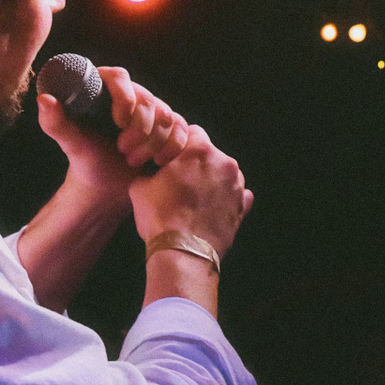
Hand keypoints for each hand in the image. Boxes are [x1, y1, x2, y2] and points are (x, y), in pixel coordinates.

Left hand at [35, 67, 190, 198]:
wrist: (106, 186)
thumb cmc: (86, 161)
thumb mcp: (71, 144)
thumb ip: (55, 123)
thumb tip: (44, 100)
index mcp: (105, 90)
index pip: (119, 77)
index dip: (123, 97)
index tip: (118, 121)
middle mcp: (132, 95)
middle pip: (148, 99)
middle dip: (139, 129)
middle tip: (123, 150)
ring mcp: (154, 111)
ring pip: (167, 116)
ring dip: (152, 143)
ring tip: (133, 160)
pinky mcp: (170, 128)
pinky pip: (182, 130)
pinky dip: (171, 148)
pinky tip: (157, 162)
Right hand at [129, 128, 252, 257]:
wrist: (182, 252)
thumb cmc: (160, 216)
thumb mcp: (141, 187)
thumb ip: (149, 173)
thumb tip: (150, 175)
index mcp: (200, 151)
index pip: (193, 132)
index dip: (180, 144)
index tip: (172, 158)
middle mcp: (225, 163)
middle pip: (210, 154)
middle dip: (197, 164)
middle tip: (181, 181)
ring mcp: (237, 186)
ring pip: (225, 174)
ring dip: (212, 181)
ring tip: (194, 200)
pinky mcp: (242, 208)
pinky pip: (236, 196)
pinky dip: (225, 200)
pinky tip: (210, 210)